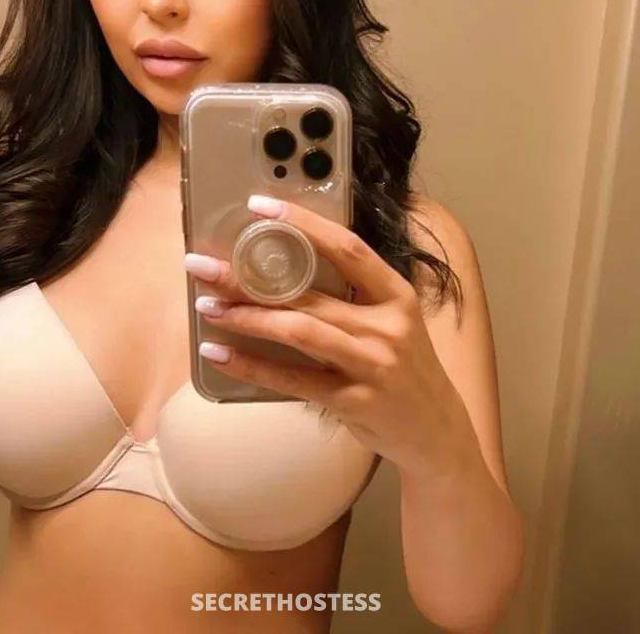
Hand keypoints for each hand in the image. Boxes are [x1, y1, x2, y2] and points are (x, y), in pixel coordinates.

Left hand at [184, 193, 472, 479]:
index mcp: (396, 294)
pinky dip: (251, 366)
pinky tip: (220, 354)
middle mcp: (386, 325)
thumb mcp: (396, 321)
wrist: (438, 433)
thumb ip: (355, 296)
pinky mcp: (353, 402)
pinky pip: (293, 380)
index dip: (303, 223)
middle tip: (202, 266)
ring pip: (299, 331)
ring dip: (246, 317)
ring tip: (207, 306)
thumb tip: (285, 268)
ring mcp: (372, 365)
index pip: (348, 248)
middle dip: (248, 278)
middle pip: (308, 292)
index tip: (259, 207)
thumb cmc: (406, 368)